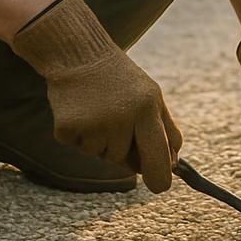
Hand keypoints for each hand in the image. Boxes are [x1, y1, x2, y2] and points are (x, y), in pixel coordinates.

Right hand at [11, 0, 181, 191]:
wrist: (78, 54)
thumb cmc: (120, 80)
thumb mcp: (151, 96)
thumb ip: (166, 131)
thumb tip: (172, 166)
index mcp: (147, 107)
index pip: (158, 155)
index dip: (160, 178)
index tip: (159, 186)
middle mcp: (121, 116)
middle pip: (126, 161)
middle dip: (124, 154)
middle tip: (116, 125)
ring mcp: (93, 122)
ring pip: (100, 154)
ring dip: (99, 140)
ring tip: (96, 109)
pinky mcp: (67, 126)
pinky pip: (76, 147)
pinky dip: (77, 135)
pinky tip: (79, 110)